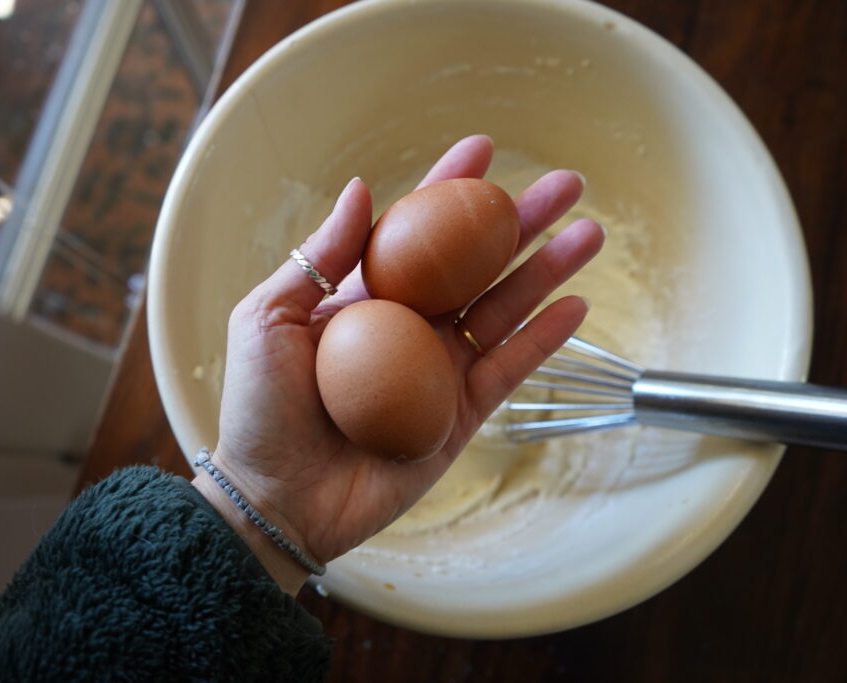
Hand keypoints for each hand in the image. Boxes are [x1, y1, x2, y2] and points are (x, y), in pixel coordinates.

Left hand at [193, 135, 603, 592]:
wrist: (277, 500)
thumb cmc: (259, 410)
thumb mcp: (267, 319)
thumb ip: (319, 256)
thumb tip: (363, 188)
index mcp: (364, 297)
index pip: (413, 231)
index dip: (447, 188)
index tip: (483, 147)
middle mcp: (409, 326)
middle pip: (475, 263)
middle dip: (519, 223)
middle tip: (564, 185)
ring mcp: (439, 370)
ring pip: (504, 310)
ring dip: (547, 272)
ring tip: (588, 234)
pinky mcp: (460, 415)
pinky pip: (509, 370)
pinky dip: (543, 341)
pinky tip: (575, 306)